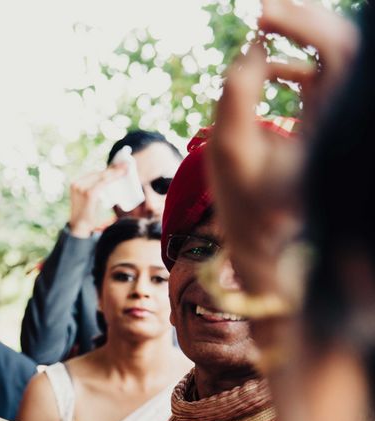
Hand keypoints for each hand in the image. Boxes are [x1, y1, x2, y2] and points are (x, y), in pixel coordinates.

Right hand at [67, 164, 125, 236]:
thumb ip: (94, 189)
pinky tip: (120, 175)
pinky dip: (113, 178)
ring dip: (115, 172)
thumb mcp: (88, 199)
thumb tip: (109, 181)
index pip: (94, 174)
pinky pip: (103, 183)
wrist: (80, 227)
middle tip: (125, 166)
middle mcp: (77, 184)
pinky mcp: (89, 193)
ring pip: (102, 177)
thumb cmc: (86, 214)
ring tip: (125, 169)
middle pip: (98, 174)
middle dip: (112, 169)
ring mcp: (81, 188)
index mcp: (75, 183)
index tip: (118, 166)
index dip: (107, 169)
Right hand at [210, 0, 358, 295]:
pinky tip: (264, 65)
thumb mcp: (231, 152)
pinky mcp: (326, 122)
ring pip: (333, 57)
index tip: (261, 14)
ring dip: (299, 34)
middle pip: (342, 45)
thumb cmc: (247, 205)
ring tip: (262, 21)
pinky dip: (292, 62)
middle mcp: (343, 118)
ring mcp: (338, 119)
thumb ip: (236, 96)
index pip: (336, 52)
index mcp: (332, 126)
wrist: (267, 242)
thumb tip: (252, 47)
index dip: (302, 24)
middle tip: (262, 5)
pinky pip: (319, 76)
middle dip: (302, 19)